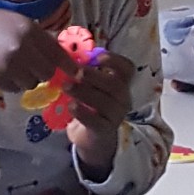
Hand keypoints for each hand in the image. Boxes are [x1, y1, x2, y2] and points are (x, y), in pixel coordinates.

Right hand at [0, 8, 78, 91]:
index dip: (69, 66)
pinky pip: (16, 89)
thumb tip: (66, 55)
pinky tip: (4, 70)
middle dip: (45, 71)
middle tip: (36, 66)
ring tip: (16, 66)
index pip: (57, 54)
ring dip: (29, 78)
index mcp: (29, 31)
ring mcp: (8, 66)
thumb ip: (41, 38)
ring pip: (32, 83)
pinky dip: (14, 83)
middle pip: (48, 72)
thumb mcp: (19, 22)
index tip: (76, 73)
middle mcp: (21, 49)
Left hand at [64, 52, 134, 180]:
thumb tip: (68, 56)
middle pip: (116, 85)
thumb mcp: (89, 88)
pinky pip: (96, 121)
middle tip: (75, 73)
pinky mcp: (104, 130)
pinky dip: (82, 112)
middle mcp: (123, 99)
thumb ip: (84, 73)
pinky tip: (71, 106)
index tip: (98, 57)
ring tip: (66, 87)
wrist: (91, 138)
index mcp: (120, 84)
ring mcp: (116, 116)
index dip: (115, 61)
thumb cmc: (89, 106)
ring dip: (84, 92)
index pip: (127, 69)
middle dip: (94, 76)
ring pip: (106, 102)